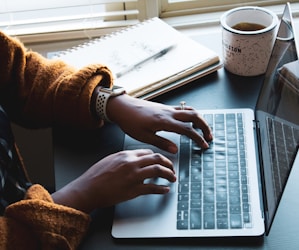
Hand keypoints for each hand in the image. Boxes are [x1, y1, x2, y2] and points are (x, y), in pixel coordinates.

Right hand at [52, 149, 175, 212]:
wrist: (88, 189)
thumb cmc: (96, 176)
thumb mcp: (110, 159)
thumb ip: (124, 158)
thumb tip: (135, 159)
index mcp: (126, 155)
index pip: (148, 152)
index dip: (158, 157)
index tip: (161, 161)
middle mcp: (132, 163)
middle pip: (157, 159)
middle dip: (168, 163)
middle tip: (172, 168)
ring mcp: (134, 176)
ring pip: (158, 171)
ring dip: (169, 174)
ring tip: (172, 178)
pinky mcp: (133, 190)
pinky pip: (152, 188)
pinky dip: (162, 189)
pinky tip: (165, 190)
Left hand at [107, 94, 212, 152]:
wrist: (122, 107)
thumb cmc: (130, 121)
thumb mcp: (144, 137)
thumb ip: (161, 143)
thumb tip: (175, 150)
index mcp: (164, 121)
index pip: (187, 129)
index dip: (198, 138)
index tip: (204, 145)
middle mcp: (169, 113)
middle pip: (194, 116)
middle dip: (205, 126)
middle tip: (209, 136)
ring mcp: (167, 108)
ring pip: (190, 110)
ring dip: (199, 119)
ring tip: (203, 129)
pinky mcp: (164, 107)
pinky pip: (183, 109)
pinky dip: (191, 115)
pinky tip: (189, 122)